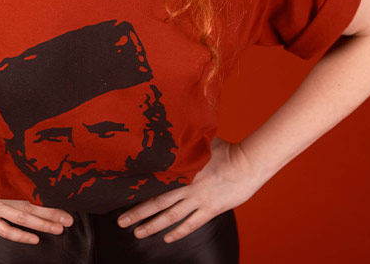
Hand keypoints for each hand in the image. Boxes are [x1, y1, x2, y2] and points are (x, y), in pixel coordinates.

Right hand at [0, 171, 74, 244]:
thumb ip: (5, 167)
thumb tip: (27, 165)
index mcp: (2, 178)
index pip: (32, 186)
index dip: (50, 192)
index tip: (66, 194)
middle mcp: (0, 193)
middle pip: (32, 204)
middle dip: (53, 211)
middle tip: (71, 218)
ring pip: (23, 218)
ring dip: (43, 224)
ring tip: (60, 229)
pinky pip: (5, 230)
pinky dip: (21, 235)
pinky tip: (34, 239)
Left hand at [116, 137, 263, 243]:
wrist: (249, 163)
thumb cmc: (227, 149)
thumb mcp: (201, 142)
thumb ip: (184, 143)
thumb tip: (170, 132)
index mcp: (182, 170)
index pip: (154, 182)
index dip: (137, 189)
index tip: (121, 195)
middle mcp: (187, 188)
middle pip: (157, 203)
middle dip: (137, 213)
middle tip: (120, 221)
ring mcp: (199, 201)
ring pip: (171, 217)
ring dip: (153, 226)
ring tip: (137, 233)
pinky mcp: (211, 210)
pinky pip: (191, 224)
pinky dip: (178, 232)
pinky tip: (167, 238)